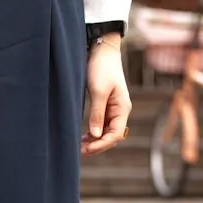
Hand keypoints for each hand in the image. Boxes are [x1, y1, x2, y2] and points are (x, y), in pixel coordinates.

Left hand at [82, 35, 131, 155]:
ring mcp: (113, 110)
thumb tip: (95, 135)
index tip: (86, 149)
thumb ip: (97, 114)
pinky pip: (101, 125)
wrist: (102, 50)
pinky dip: (93, 133)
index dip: (101, 144)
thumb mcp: (98, 91)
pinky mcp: (105, 106)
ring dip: (94, 141)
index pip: (115, 134)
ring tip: (79, 146)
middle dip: (97, 145)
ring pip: (106, 132)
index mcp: (122, 108)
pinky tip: (83, 137)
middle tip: (80, 151)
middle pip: (111, 136)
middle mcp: (120, 111)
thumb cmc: (101, 68)